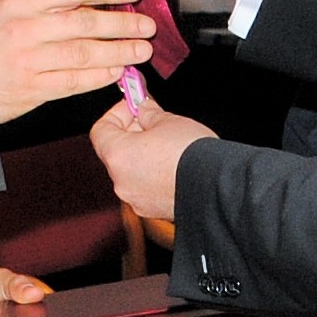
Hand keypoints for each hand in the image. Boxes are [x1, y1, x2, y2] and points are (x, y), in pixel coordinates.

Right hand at [0, 0, 155, 123]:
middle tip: (146, 25)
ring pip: (84, 54)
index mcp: (19, 3)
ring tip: (141, 50)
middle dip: (122, 24)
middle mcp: (26, 29)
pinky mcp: (32, 89)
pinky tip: (117, 71)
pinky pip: (74, 82)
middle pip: (85, 23)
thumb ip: (43, 3)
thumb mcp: (5, 9)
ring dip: (118, 51)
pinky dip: (99, 76)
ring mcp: (30, 61)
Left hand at [90, 93, 211, 220]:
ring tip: (167, 144)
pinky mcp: (152, 210)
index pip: (101, 130)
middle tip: (151, 121)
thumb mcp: (169, 121)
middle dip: (131, 134)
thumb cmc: (191, 155)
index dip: (116, 114)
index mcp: (117, 155)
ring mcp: (135, 199)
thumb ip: (148, 112)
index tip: (133, 106)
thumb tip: (143, 108)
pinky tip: (172, 165)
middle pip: (115, 152)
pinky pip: (145, 187)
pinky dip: (152, 175)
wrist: (215, 188)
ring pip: (130, 171)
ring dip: (142, 155)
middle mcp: (120, 181)